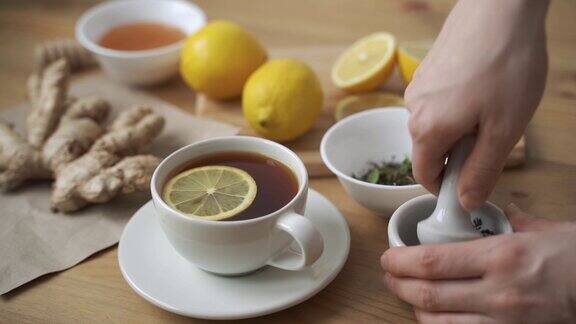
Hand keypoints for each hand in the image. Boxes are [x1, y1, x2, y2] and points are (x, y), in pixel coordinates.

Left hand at [381, 204, 575, 323]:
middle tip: (388, 275)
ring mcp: (504, 321)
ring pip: (439, 321)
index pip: (433, 261)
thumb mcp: (547, 230)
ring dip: (413, 308)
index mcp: (503, 256)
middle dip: (398, 285)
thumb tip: (497, 211)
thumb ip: (514, 220)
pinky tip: (430, 315)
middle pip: (428, 294)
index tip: (389, 257)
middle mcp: (498, 291)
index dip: (400, 261)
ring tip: (403, 293)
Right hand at [404, 0, 548, 209]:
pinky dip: (456, 106)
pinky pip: (436, 103)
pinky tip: (482, 88)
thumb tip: (466, 201)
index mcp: (427, 130)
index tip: (472, 182)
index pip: (425, 174)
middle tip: (493, 136)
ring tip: (491, 106)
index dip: (446, 186)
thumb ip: (481, 171)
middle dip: (457, 153)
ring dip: (458, 128)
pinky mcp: (427, 71)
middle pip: (429, 149)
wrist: (500, 8)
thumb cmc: (506, 65)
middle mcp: (413, 110)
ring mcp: (418, 87)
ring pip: (433, 125)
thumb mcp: (504, 129)